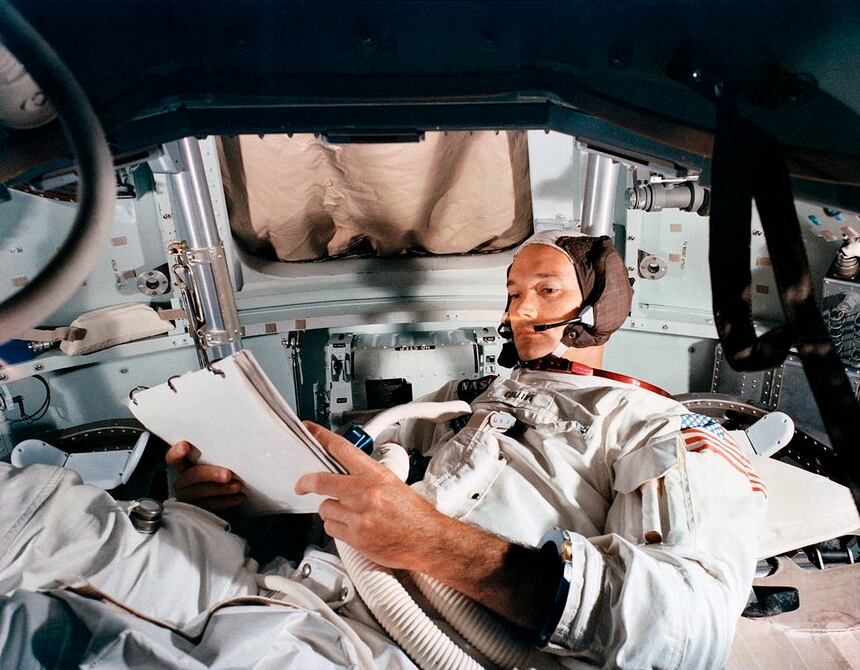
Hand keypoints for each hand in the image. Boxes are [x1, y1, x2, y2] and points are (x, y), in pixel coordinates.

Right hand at [165, 440, 244, 510]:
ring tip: (237, 486)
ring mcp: (188, 498)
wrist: (223, 495)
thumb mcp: (215, 462)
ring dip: (221, 489)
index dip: (176, 453)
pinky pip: (211, 507)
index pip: (173, 458)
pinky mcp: (199, 511)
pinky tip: (239, 496)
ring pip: (201, 493)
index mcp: (183, 466)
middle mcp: (183, 482)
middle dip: (210, 474)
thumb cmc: (219, 471)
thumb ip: (216, 456)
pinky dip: (226, 501)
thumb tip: (234, 446)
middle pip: (191, 476)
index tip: (185, 446)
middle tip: (228, 474)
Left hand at [295, 422, 444, 571]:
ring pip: (325, 508)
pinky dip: (336, 527)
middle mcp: (364, 493)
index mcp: (375, 475)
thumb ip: (367, 476)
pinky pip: (331, 528)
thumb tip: (346, 471)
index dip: (321, 438)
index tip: (310, 432)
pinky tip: (350, 526)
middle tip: (302, 484)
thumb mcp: (393, 483)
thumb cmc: (414, 513)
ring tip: (347, 513)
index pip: (342, 449)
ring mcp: (358, 516)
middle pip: (321, 481)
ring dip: (331, 510)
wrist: (427, 539)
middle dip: (306, 482)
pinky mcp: (355, 537)